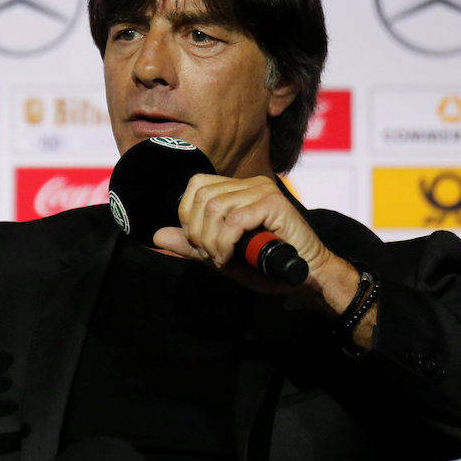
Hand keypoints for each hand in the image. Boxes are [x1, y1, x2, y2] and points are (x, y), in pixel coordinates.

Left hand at [153, 174, 342, 300]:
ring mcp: (262, 190)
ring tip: (223, 258)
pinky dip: (226, 242)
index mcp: (236, 189)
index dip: (188, 216)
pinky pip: (235, 219)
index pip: (196, 186)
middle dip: (198, 232)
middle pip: (202, 197)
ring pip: (216, 208)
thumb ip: (191, 244)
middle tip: (212, 255)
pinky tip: (231, 256)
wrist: (304, 276)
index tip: (200, 244)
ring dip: (212, 241)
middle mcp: (249, 184)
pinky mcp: (274, 203)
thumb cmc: (265, 266)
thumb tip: (157, 235)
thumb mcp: (220, 255)